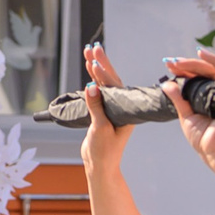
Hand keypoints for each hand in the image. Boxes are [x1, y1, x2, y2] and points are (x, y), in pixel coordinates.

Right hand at [78, 44, 132, 172]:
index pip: (115, 87)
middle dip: (101, 63)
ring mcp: (112, 108)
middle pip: (111, 80)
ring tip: (88, 52)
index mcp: (125, 111)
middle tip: (92, 48)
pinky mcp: (103, 111)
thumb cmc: (104, 151)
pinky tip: (89, 68)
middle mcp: (121, 106)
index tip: (95, 61)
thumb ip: (96, 107)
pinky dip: (93, 79)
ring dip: (96, 68)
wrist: (100, 166)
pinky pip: (98, 91)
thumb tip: (91, 86)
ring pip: (104, 83)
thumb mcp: (100, 128)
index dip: (105, 73)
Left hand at [160, 49, 214, 174]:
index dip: (184, 70)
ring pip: (213, 69)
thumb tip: (166, 84)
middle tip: (171, 62)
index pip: (198, 77)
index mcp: (210, 96)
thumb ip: (178, 99)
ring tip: (178, 62)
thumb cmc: (204, 138)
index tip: (169, 65)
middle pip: (204, 71)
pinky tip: (201, 55)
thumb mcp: (186, 115)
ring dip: (195, 62)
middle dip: (186, 65)